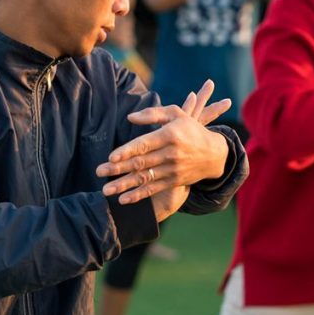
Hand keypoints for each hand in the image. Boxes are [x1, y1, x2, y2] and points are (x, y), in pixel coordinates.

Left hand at [97, 80, 231, 208]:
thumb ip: (153, 114)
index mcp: (170, 135)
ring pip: (144, 179)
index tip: (111, 157)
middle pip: (140, 163)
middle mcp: (171, 154)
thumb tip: (130, 117)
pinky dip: (138, 196)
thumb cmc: (191, 129)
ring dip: (124, 185)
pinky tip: (123, 200)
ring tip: (106, 190)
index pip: (144, 144)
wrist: (215, 153)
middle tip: (99, 172)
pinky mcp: (174, 181)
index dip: (127, 151)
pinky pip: (153, 190)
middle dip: (118, 169)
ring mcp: (172, 170)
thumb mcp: (176, 114)